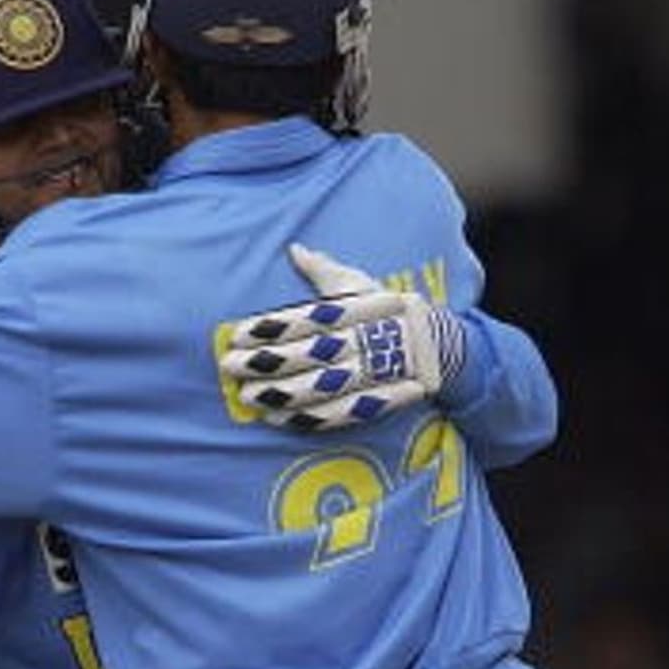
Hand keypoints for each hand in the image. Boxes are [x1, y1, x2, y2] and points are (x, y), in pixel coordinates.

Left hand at [219, 242, 464, 430]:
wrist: (439, 345)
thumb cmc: (389, 310)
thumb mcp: (361, 284)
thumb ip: (324, 271)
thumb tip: (295, 249)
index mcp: (352, 311)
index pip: (303, 319)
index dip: (269, 328)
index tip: (238, 335)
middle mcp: (359, 341)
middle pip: (306, 353)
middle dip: (265, 362)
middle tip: (230, 367)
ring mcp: (369, 373)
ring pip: (318, 386)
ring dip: (280, 394)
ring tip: (248, 397)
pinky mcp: (375, 400)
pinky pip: (337, 413)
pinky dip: (305, 417)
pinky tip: (277, 418)